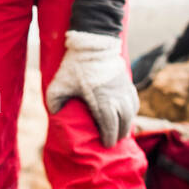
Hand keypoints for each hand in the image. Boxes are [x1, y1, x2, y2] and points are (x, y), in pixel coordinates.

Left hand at [45, 30, 137, 146]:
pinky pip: (134, 102)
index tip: (106, 145)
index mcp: (101, 99)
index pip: (109, 125)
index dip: (109, 137)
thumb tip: (56, 117)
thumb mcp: (58, 84)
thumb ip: (55, 102)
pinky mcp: (127, 82)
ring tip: (120, 133)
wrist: (92, 44)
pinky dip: (131, 112)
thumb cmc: (74, 66)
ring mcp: (124, 89)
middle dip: (119, 134)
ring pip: (131, 113)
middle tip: (112, 142)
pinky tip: (126, 116)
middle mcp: (116, 96)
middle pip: (123, 122)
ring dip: (127, 125)